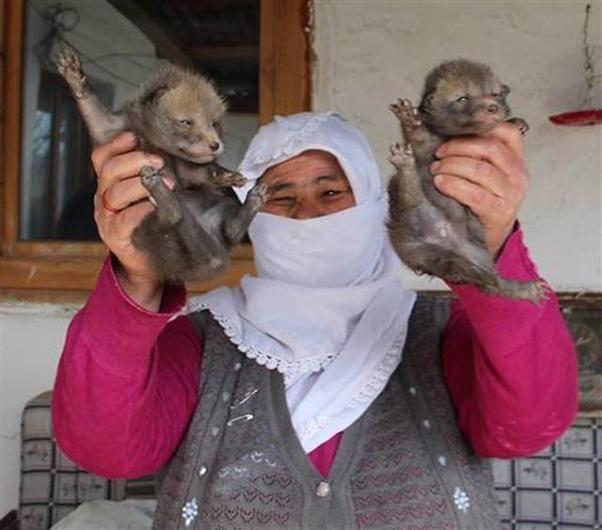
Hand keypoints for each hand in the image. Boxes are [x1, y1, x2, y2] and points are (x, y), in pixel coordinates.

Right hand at [92, 132, 166, 307]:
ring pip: (115, 192)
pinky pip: (125, 218)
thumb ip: (153, 174)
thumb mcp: (150, 193)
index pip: (102, 157)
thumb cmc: (152, 222)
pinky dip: (141, 209)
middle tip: (160, 163)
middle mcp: (103, 197)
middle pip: (109, 170)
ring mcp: (106, 217)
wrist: (147, 262)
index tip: (134, 137)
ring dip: (141, 184)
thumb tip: (171, 151)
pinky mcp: (114, 235)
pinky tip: (156, 205)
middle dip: (135, 161)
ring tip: (168, 183)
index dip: (116, 144)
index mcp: (109, 183)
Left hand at [430, 122, 528, 256]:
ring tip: (435, 169)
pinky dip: (453, 185)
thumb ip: (476, 155)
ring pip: (481, 170)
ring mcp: (511, 194)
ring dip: (452, 165)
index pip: (508, 132)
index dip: (481, 127)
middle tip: (439, 153)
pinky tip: (440, 182)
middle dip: (459, 147)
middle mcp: (518, 175)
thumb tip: (445, 134)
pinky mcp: (499, 212)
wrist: (489, 237)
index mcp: (517, 160)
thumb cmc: (482, 202)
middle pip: (490, 149)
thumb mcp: (485, 175)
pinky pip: (474, 193)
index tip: (454, 130)